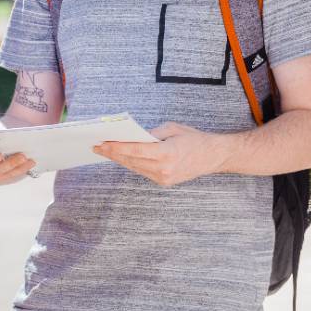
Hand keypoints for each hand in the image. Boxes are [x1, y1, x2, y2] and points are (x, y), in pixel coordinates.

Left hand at [93, 122, 224, 186]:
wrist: (213, 156)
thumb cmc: (194, 138)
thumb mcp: (172, 128)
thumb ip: (151, 133)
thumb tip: (131, 136)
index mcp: (166, 153)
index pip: (134, 150)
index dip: (115, 148)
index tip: (101, 143)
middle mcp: (163, 169)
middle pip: (131, 161)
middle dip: (112, 153)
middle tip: (96, 146)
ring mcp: (164, 178)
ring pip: (135, 167)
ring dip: (119, 159)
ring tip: (104, 151)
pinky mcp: (164, 182)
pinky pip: (142, 171)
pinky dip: (131, 163)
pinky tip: (121, 157)